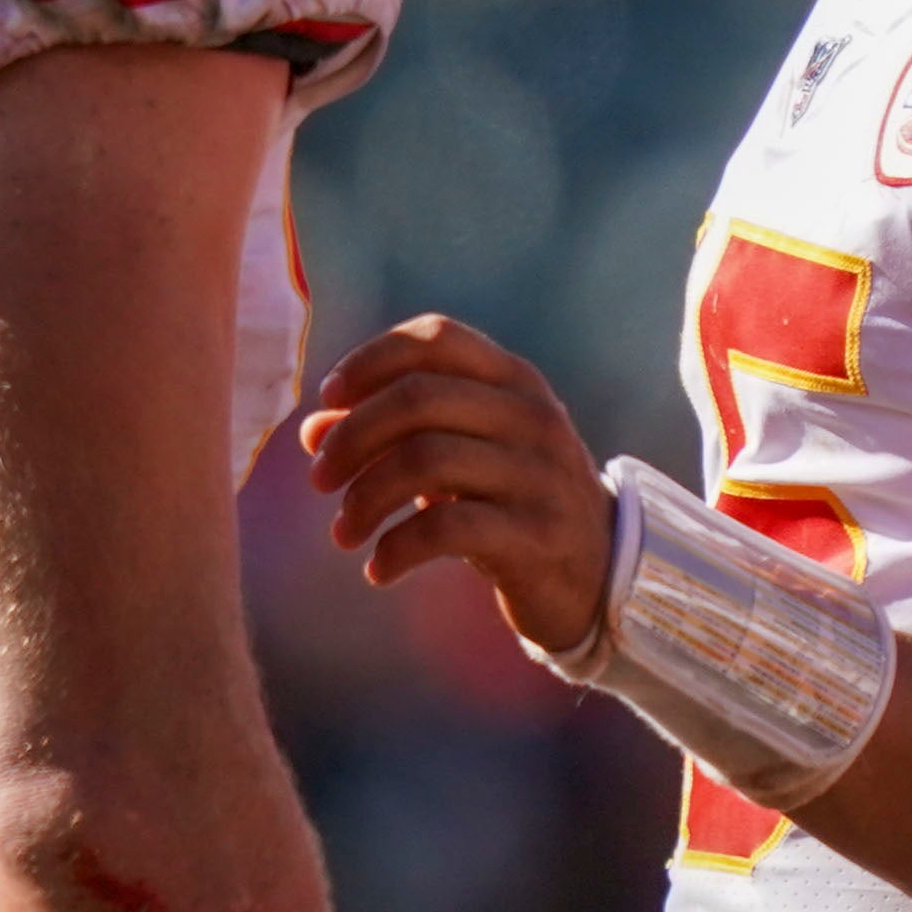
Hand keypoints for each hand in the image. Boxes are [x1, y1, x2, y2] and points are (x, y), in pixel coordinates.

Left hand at [302, 318, 611, 651]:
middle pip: (417, 398)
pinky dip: (396, 549)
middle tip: (319, 480)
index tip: (327, 398)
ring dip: (364, 499)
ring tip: (343, 533)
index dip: (371, 360)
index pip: (435, 338)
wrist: (599, 574)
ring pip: (424, 459)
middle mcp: (531, 416)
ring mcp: (539, 474)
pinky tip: (378, 569)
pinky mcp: (536, 534)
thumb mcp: (458, 457)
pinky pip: (445, 527)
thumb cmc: (510, 502)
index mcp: (514, 380)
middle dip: (350, 438)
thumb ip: (390, 434)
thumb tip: (311, 430)